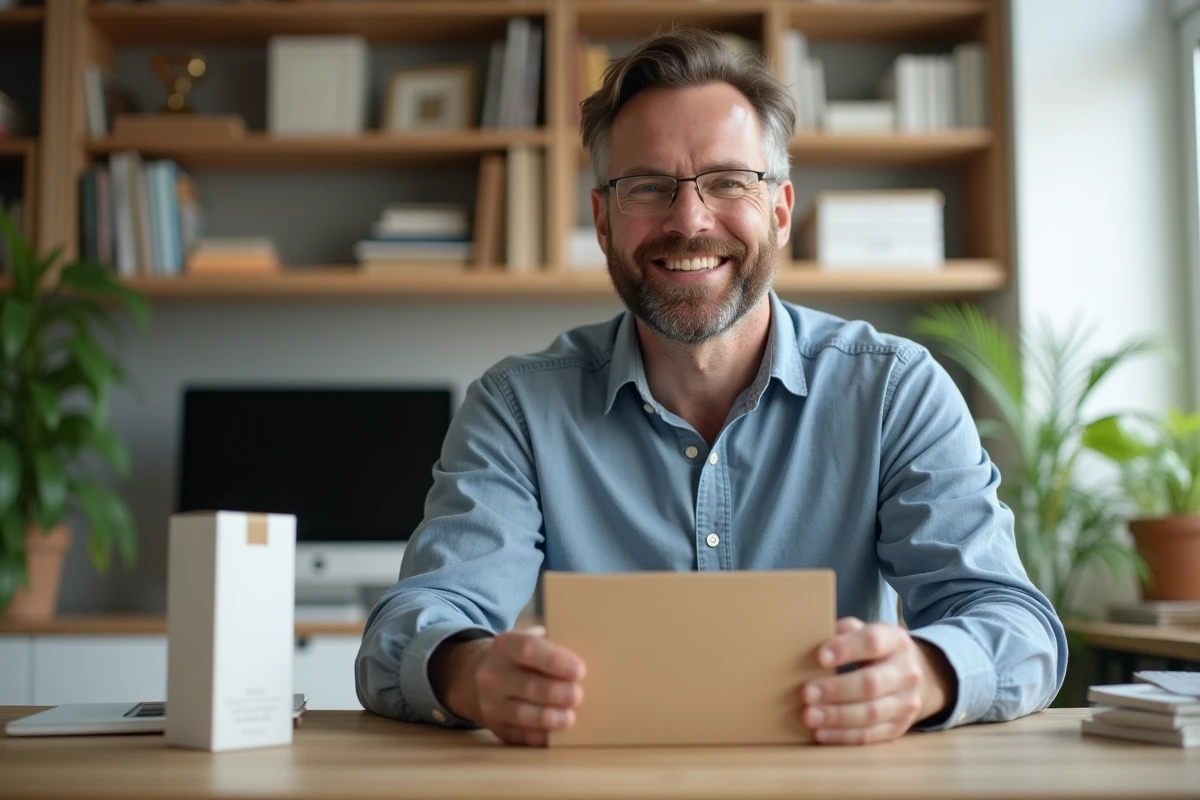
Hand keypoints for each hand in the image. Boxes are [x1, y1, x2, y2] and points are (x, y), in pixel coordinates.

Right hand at [435, 625, 585, 746]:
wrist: (480, 676)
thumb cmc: (522, 658)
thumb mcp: (531, 640)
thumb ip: (553, 647)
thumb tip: (584, 663)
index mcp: (505, 645)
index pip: (528, 649)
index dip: (554, 660)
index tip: (579, 670)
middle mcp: (493, 674)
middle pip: (526, 684)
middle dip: (554, 692)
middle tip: (578, 695)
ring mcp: (491, 703)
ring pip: (520, 713)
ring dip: (548, 717)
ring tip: (570, 718)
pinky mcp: (496, 727)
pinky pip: (518, 735)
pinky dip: (539, 736)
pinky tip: (555, 735)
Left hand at [798, 617, 955, 745]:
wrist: (914, 678)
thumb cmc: (876, 651)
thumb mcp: (865, 632)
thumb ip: (843, 632)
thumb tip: (811, 635)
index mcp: (895, 641)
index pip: (872, 642)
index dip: (845, 649)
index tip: (819, 656)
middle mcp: (906, 673)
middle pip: (871, 683)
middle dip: (836, 690)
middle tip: (806, 693)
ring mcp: (906, 703)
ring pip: (871, 713)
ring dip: (836, 716)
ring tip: (808, 716)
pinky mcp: (899, 728)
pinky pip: (870, 735)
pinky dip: (843, 736)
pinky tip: (821, 732)